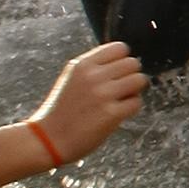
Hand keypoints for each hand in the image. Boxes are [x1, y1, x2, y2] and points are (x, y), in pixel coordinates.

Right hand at [32, 43, 147, 163]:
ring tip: (118, 101)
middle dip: (130, 76)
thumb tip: (125, 59)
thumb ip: (96, 66)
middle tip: (118, 90)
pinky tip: (115, 114)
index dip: (122, 60)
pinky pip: (137, 102)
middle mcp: (93, 76)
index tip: (116, 73)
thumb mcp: (72, 78)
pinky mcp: (111, 113)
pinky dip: (130, 109)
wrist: (48, 139)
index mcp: (82, 65)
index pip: (120, 48)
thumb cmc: (63, 109)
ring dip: (133, 91)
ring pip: (140, 80)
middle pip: (133, 63)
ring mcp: (103, 94)